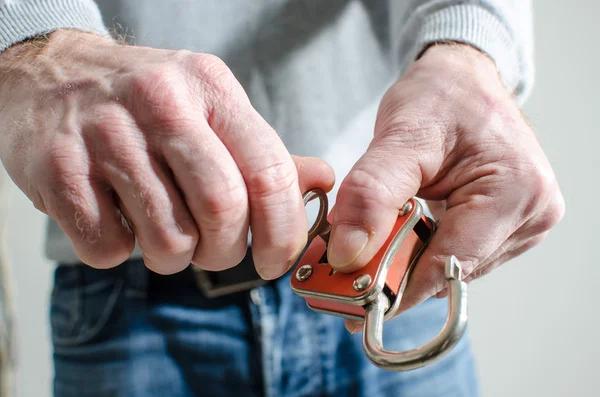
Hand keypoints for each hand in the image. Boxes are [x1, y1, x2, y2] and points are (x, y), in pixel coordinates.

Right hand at [0, 30, 333, 276]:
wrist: (50, 74)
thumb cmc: (144, 104)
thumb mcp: (209, 109)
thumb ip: (263, 152)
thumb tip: (322, 182)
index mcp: (210, 89)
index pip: (269, 171)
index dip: (283, 232)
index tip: (275, 260)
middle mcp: (161, 103)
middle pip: (222, 209)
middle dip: (225, 252)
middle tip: (213, 250)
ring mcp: (105, 133)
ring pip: (167, 238)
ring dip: (173, 256)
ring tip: (163, 233)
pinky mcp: (57, 168)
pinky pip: (108, 246)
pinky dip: (118, 251)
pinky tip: (115, 219)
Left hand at [327, 43, 564, 329]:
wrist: (461, 79)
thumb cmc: (440, 96)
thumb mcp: (401, 135)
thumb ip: (371, 194)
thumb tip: (348, 255)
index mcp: (514, 191)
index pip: (450, 264)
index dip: (399, 288)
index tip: (354, 305)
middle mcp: (531, 213)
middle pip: (452, 270)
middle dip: (399, 273)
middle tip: (349, 271)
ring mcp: (524, 221)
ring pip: (454, 267)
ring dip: (411, 261)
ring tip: (373, 244)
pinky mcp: (509, 223)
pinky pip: (460, 252)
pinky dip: (425, 249)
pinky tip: (401, 235)